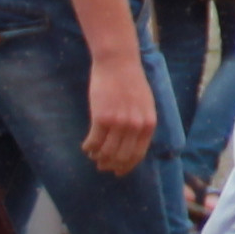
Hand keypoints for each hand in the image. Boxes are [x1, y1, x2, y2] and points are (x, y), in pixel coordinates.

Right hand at [79, 37, 156, 175]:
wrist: (118, 62)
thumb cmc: (130, 80)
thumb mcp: (145, 103)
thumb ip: (141, 122)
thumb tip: (132, 143)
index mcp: (148, 124)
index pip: (138, 154)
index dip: (126, 166)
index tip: (118, 172)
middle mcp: (136, 126)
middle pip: (121, 157)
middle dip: (110, 165)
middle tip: (101, 166)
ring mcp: (119, 123)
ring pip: (106, 151)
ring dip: (98, 157)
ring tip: (92, 155)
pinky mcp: (102, 118)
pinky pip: (94, 141)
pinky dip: (88, 147)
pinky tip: (86, 146)